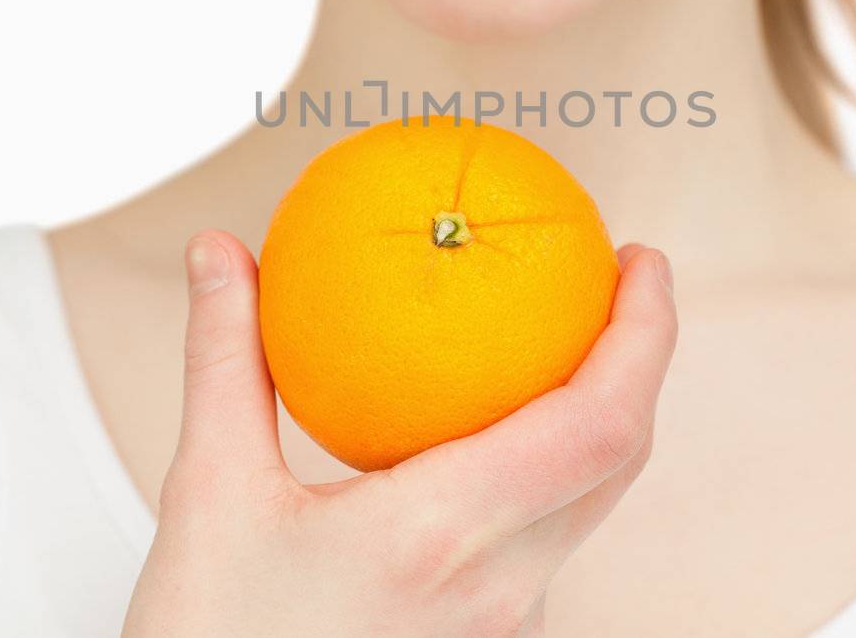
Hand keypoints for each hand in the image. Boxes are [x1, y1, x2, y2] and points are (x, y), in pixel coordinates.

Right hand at [120, 228, 677, 637]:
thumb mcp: (210, 494)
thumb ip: (226, 360)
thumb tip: (221, 255)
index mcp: (440, 538)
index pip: (599, 424)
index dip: (646, 334)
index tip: (642, 263)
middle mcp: (497, 591)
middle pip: (618, 457)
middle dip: (639, 357)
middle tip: (618, 278)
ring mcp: (502, 626)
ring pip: (589, 503)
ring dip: (598, 415)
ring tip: (565, 342)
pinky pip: (547, 539)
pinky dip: (549, 467)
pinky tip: (498, 431)